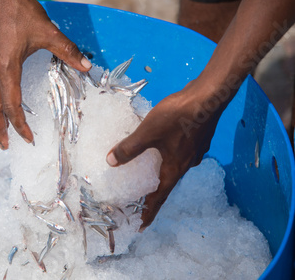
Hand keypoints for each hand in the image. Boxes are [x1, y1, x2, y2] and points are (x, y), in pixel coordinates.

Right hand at [0, 0, 91, 148]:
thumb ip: (67, 50)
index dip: (20, 125)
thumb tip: (87, 66)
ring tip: (1, 129)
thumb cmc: (19, 10)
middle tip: (4, 146)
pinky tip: (2, 99)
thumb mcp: (46, 31)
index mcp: (6, 68)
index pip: (12, 105)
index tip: (29, 139)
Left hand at [106, 82, 223, 229]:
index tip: (141, 225)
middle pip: (167, 183)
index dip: (149, 212)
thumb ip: (129, 148)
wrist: (209, 95)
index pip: (160, 197)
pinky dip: (166, 155)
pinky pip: (178, 153)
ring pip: (173, 166)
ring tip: (146, 172)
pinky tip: (159, 145)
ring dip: (160, 172)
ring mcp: (194, 151)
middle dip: (153, 193)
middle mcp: (186, 163)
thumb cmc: (179, 116)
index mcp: (175, 168)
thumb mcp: (148, 132)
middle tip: (138, 199)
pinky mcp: (196, 138)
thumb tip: (111, 162)